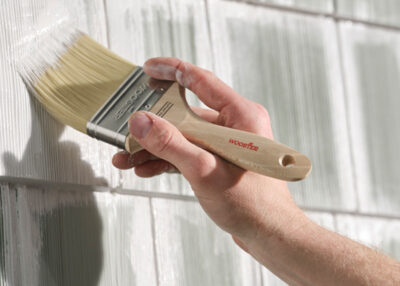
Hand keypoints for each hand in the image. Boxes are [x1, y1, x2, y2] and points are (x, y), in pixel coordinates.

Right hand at [112, 57, 305, 246]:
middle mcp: (234, 124)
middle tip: (129, 127)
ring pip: (183, 134)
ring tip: (128, 156)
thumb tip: (142, 122)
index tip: (149, 68)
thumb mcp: (205, 171)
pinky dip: (167, 158)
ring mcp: (225, 142)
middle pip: (185, 112)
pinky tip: (145, 167)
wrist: (267, 234)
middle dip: (153, 124)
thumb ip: (171, 144)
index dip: (172, 71)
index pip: (201, 81)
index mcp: (241, 115)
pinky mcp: (218, 158)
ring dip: (155, 146)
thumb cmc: (254, 204)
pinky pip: (188, 150)